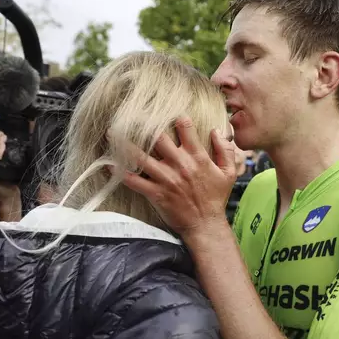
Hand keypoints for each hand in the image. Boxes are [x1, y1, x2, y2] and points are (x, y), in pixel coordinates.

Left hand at [117, 117, 236, 237]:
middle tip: (131, 116)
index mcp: (197, 157)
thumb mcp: (229, 173)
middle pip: (158, 137)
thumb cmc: (216, 199)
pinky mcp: (156, 193)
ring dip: (125, 144)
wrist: (206, 225)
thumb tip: (216, 131)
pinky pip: (134, 181)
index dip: (177, 118)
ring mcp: (166, 179)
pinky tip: (110, 165)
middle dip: (144, 125)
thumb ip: (225, 150)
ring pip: (141, 157)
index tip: (169, 113)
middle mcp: (180, 164)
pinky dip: (120, 173)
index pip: (185, 128)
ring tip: (112, 134)